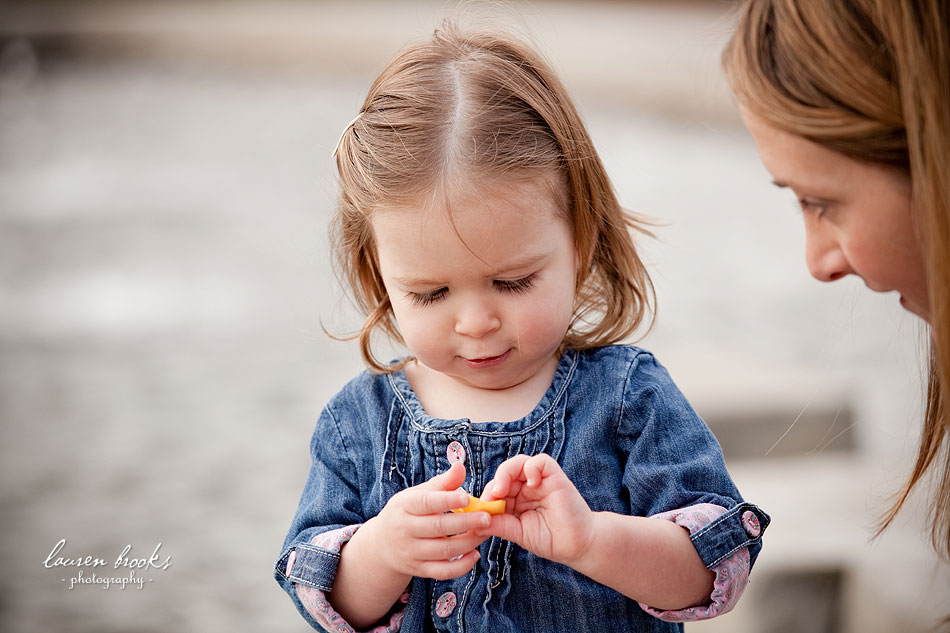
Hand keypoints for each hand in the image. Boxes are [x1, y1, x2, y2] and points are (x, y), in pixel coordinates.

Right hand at [363, 461, 490, 579]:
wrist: (381, 545)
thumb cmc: (407, 512)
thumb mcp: (418, 494)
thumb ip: (442, 483)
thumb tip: (460, 466)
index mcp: (404, 506)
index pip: (426, 503)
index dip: (447, 500)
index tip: (467, 498)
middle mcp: (405, 530)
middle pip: (438, 527)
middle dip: (466, 523)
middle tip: (488, 517)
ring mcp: (411, 552)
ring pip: (444, 551)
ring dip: (469, 542)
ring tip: (486, 532)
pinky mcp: (419, 570)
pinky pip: (443, 571)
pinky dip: (461, 566)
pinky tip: (475, 554)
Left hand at [479, 454, 594, 565]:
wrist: (578, 546)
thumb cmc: (550, 540)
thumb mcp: (518, 533)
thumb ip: (499, 524)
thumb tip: (475, 522)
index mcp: (516, 500)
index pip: (495, 489)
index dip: (486, 496)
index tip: (479, 510)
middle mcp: (526, 487)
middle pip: (504, 474)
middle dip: (494, 486)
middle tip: (489, 500)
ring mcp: (540, 481)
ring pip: (518, 463)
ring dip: (505, 473)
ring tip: (501, 490)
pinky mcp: (554, 476)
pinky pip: (540, 462)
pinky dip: (532, 468)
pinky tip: (531, 484)